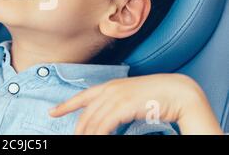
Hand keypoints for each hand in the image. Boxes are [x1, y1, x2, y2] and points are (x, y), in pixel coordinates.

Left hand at [49, 74, 222, 134]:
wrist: (177, 90)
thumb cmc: (156, 95)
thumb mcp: (130, 97)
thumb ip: (116, 103)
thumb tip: (108, 116)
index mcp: (109, 86)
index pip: (82, 97)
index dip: (65, 105)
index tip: (52, 111)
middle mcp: (109, 89)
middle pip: (85, 114)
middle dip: (78, 129)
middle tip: (73, 139)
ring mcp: (116, 96)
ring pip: (93, 121)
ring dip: (87, 135)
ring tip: (84, 141)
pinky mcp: (123, 105)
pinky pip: (104, 125)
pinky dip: (99, 134)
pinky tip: (98, 138)